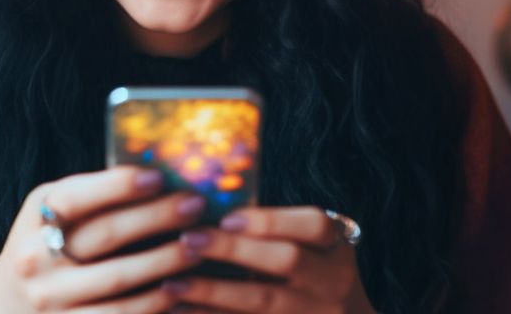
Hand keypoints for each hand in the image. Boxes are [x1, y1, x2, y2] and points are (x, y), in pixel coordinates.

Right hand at [0, 166, 206, 312]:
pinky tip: (180, 289)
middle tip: (195, 205)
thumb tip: (158, 173)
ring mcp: (50, 299)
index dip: (117, 186)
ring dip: (165, 262)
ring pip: (118, 279)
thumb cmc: (47, 246)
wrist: (9, 302)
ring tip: (197, 248)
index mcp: (35, 218)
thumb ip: (92, 197)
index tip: (158, 176)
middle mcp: (36, 259)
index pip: (75, 197)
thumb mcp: (54, 214)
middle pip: (104, 235)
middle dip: (157, 217)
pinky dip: (154, 303)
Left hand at [162, 206, 375, 313]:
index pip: (314, 224)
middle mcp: (333, 282)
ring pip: (261, 301)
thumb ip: (280, 231)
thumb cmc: (316, 279)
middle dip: (234, 249)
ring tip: (172, 284)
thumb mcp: (316, 251)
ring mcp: (314, 313)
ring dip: (212, 291)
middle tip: (189, 239)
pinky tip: (180, 311)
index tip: (226, 217)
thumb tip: (215, 206)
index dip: (270, 219)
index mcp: (338, 250)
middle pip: (286, 260)